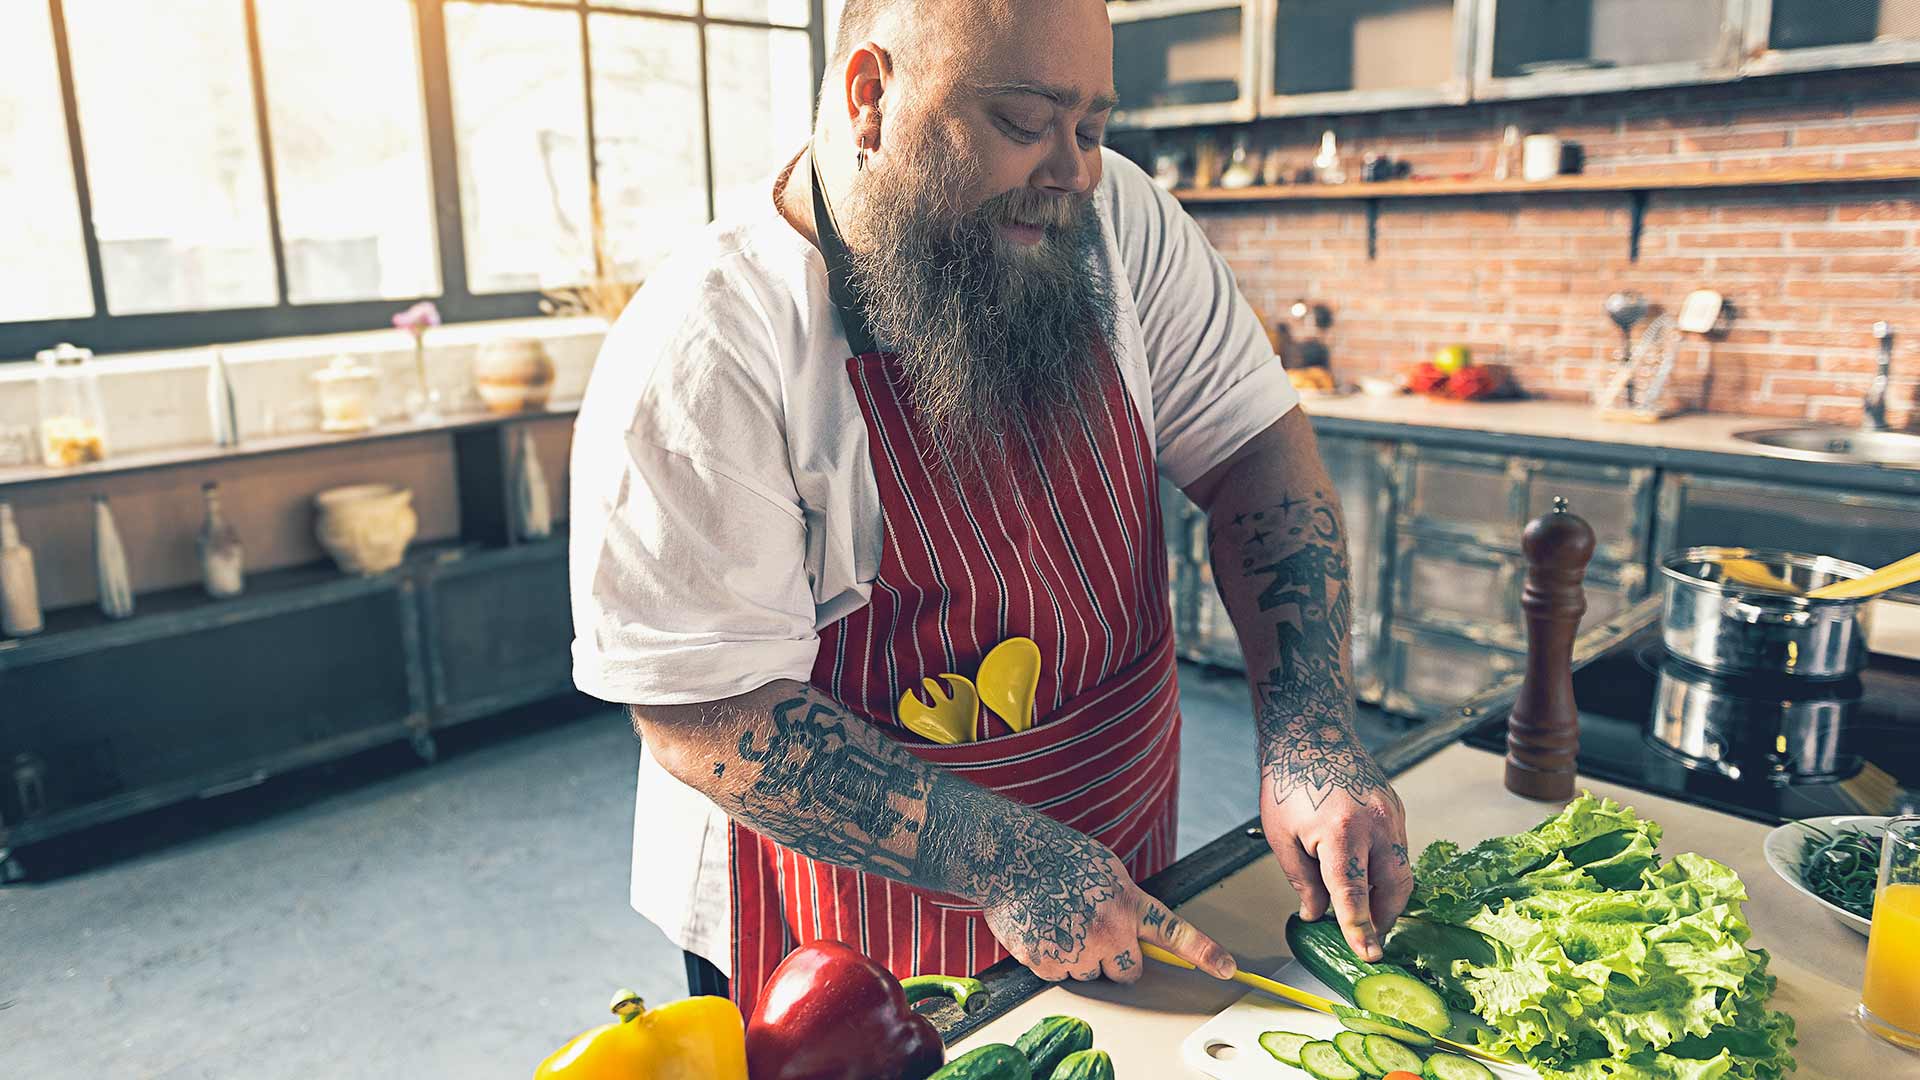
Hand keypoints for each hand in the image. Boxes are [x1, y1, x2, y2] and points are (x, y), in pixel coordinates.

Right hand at [981, 834, 1235, 983]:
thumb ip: (1124, 902)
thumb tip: (1131, 930)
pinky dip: (1049, 958)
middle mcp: (1107, 930)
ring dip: (1078, 957)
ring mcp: (1076, 949)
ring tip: (1057, 920)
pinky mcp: (1046, 962)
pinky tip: (1040, 928)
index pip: (1173, 933)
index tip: (1227, 967)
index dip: (1203, 952)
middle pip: (1127, 971)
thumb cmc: (1053, 857)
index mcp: (1126, 902)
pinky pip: (1057, 974)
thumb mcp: (1104, 870)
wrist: (1008, 856)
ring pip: (1089, 974)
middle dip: (1115, 959)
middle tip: (1091, 930)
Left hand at [1258, 725, 1411, 961]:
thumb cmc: (1288, 780)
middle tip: (1368, 936)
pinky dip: (1387, 869)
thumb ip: (1303, 881)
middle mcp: (1375, 824)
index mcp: (1341, 833)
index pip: (1354, 895)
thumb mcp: (1282, 837)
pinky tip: (1368, 874)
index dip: (1361, 929)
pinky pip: (1399, 849)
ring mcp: (1391, 815)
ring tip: (1365, 908)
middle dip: (1383, 918)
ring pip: (1402, 870)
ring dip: (1387, 895)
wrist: (1310, 734)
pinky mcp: (1396, 808)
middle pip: (1393, 888)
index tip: (1368, 954)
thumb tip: (1317, 914)